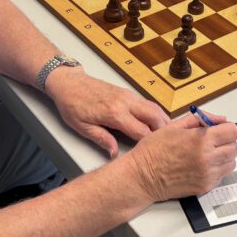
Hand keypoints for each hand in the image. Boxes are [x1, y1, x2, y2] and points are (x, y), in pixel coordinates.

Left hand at [46, 69, 169, 156]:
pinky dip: (156, 113)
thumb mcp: (82, 127)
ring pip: (154, 107)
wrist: (69, 83)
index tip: (154, 153)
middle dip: (164, 131)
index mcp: (114, 113)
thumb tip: (115, 153)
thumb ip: (102, 139)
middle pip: (154, 116)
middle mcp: (125, 102)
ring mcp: (128, 95)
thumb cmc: (72, 104)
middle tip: (167, 145)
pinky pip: (147, 103)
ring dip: (162, 121)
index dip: (150, 144)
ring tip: (166, 136)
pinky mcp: (127, 92)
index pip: (141, 131)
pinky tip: (157, 123)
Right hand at [127, 111, 236, 199]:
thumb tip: (218, 119)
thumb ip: (200, 120)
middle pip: (234, 148)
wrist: (142, 176)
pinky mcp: (205, 187)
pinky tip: (202, 165)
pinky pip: (222, 176)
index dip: (227, 128)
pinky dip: (217, 169)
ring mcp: (207, 174)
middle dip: (226, 142)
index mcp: (200, 140)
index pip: (232, 131)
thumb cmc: (153, 151)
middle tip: (214, 141)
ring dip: (224, 157)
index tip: (221, 129)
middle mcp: (207, 158)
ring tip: (208, 154)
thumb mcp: (174, 126)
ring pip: (231, 163)